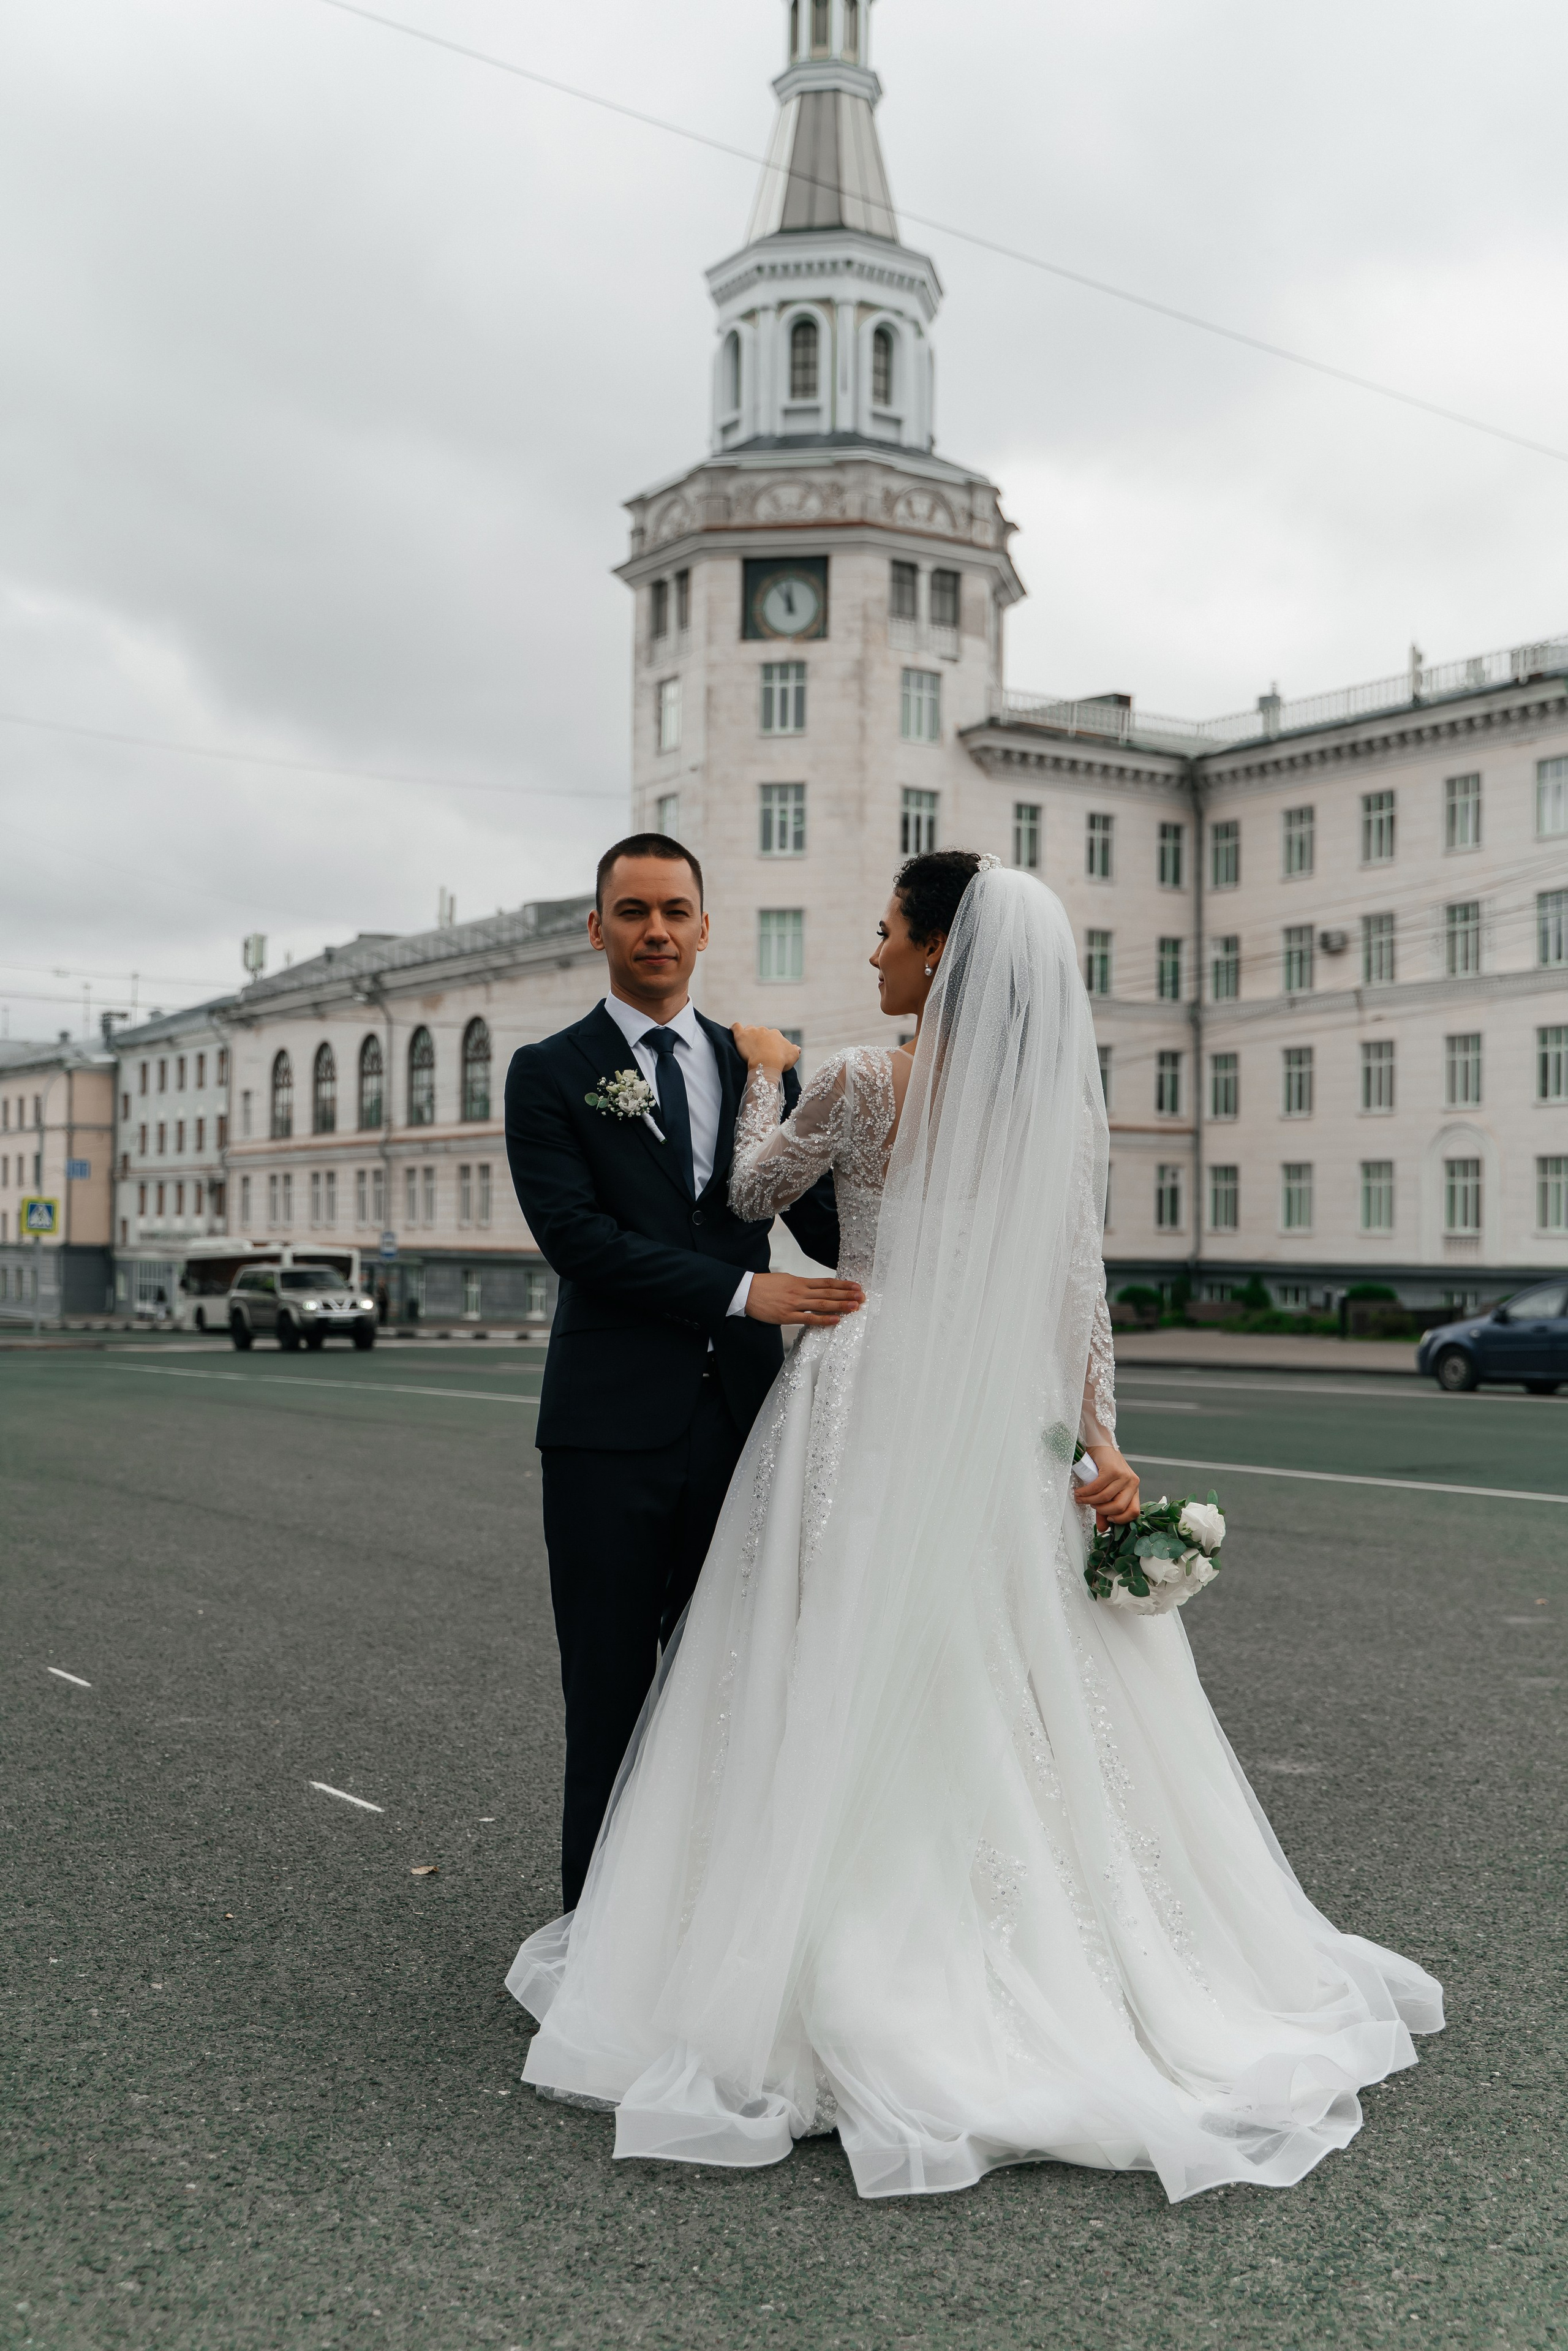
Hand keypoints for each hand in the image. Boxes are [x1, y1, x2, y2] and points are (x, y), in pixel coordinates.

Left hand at [731, 1022, 800, 1078]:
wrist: (767, 1063)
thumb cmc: (781, 1061)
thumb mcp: (793, 1056)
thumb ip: (795, 1050)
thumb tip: (798, 1048)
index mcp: (776, 1034)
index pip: (772, 1037)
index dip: (770, 1045)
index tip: (768, 1054)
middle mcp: (765, 1030)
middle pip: (760, 1033)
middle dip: (759, 1041)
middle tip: (757, 1053)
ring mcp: (752, 1031)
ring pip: (749, 1030)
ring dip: (748, 1036)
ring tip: (746, 1047)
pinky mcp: (741, 1035)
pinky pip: (735, 1027)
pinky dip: (734, 1029)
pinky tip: (734, 1033)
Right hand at [745, 1271, 864, 1326]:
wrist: (746, 1291)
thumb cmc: (764, 1286)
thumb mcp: (785, 1279)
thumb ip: (801, 1284)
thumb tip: (815, 1288)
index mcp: (800, 1282)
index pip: (826, 1283)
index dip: (843, 1285)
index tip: (856, 1286)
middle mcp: (800, 1292)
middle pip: (828, 1293)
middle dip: (847, 1295)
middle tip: (862, 1297)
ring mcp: (795, 1304)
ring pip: (822, 1304)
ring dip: (840, 1306)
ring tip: (855, 1307)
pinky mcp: (787, 1317)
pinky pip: (809, 1319)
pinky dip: (823, 1319)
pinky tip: (836, 1320)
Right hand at [1076, 1445, 1139, 1530]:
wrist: (1100, 1445)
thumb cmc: (1104, 1468)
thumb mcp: (1107, 1490)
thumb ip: (1105, 1509)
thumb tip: (1103, 1528)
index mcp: (1134, 1490)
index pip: (1134, 1512)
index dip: (1120, 1519)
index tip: (1107, 1518)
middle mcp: (1133, 1483)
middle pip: (1119, 1507)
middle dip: (1101, 1510)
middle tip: (1090, 1505)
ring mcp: (1124, 1476)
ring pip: (1106, 1498)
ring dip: (1089, 1501)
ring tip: (1081, 1497)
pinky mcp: (1112, 1470)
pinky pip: (1097, 1488)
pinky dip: (1086, 1492)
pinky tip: (1080, 1492)